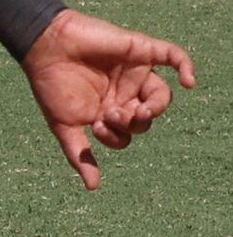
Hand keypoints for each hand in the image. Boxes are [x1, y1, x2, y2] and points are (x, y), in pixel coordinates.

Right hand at [20, 11, 195, 189]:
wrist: (46, 49)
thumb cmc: (51, 88)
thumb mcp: (65, 126)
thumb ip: (80, 154)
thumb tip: (93, 188)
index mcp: (107, 113)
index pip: (126, 135)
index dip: (115, 136)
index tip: (96, 125)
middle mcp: (124, 94)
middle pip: (147, 118)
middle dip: (134, 122)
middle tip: (114, 113)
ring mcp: (135, 73)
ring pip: (162, 94)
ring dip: (155, 107)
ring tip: (139, 109)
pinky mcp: (141, 50)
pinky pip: (174, 56)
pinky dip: (186, 67)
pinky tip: (189, 82)